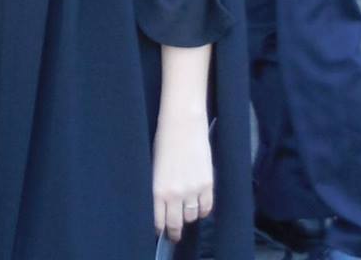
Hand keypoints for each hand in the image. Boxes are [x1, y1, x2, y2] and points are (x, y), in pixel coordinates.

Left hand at [152, 106, 213, 243]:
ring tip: (184, 215)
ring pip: (191, 217)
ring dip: (187, 217)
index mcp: (157, 190)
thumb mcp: (153, 169)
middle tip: (173, 235)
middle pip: (176, 223)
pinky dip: (202, 211)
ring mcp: (193, 190)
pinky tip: (197, 208)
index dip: (159, 228)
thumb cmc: (162, 142)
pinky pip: (206, 207)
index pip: (158, 220)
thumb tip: (160, 205)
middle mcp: (175, 194)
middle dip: (173, 231)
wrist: (182, 124)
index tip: (159, 231)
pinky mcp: (208, 184)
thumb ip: (157, 189)